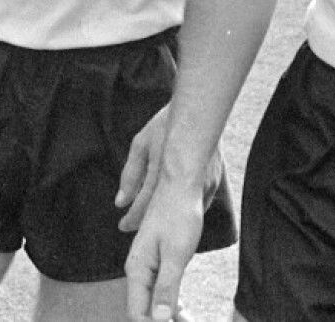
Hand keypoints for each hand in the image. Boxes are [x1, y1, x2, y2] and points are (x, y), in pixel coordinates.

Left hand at [115, 105, 224, 232]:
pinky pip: (195, 204)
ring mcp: (203, 183)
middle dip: (146, 223)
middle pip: (163, 214)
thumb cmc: (166, 125)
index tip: (122, 225)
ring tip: (147, 221)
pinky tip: (170, 212)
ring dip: (164, 219)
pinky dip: (180, 210)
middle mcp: (186, 179)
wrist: (199, 109)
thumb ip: (130, 175)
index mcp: (164, 169)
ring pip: (180, 212)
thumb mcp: (141, 143)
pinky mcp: (214, 183)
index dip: (132, 218)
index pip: (146, 204)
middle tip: (131, 225)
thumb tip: (120, 202)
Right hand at [124, 173, 206, 321]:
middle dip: (162, 321)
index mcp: (137, 269)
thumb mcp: (176, 254)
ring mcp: (148, 264)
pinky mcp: (159, 259)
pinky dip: (172, 302)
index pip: (137, 312)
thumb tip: (159, 319)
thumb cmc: (179, 215)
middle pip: (144, 309)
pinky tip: (184, 312)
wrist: (181, 184)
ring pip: (154, 300)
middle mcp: (138, 269)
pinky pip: (161, 288)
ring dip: (169, 316)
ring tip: (188, 321)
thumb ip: (166, 287)